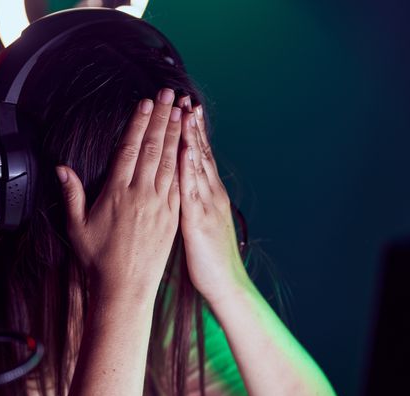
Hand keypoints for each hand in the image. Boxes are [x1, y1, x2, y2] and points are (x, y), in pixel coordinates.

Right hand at [57, 88, 182, 301]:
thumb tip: (61, 168)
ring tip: (182, 110)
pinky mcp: (173, 217)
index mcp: (117, 193)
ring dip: (177, 133)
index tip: (146, 102)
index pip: (130, 149)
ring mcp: (160, 205)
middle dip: (163, 118)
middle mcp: (141, 195)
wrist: (124, 288)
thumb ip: (71, 194)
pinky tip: (190, 145)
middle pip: (154, 148)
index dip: (139, 123)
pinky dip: (186, 161)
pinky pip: (181, 182)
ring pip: (171, 161)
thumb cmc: (97, 258)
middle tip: (170, 94)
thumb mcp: (77, 226)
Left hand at [178, 99, 249, 302]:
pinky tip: (184, 151)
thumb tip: (184, 192)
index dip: (192, 133)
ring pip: (198, 166)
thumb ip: (193, 206)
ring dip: (191, 138)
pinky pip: (192, 190)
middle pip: (200, 153)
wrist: (225, 285)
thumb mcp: (201, 227)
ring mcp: (207, 205)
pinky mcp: (199, 221)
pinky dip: (189, 169)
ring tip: (184, 112)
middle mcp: (211, 195)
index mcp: (209, 196)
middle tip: (184, 97)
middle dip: (191, 125)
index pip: (199, 157)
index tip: (186, 108)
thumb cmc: (209, 261)